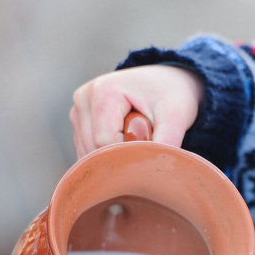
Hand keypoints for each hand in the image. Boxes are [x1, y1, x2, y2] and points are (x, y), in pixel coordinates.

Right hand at [70, 64, 203, 157]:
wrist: (167, 82)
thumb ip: (167, 141)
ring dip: (113, 157)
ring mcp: (78, 112)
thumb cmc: (172, 95)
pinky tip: (125, 142)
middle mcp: (83, 100)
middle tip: (146, 140)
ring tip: (136, 137)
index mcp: (103, 91)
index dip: (128, 153)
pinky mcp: (79, 124)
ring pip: (88, 155)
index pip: (104, 143)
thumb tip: (159, 173)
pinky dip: (107, 156)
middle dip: (120, 156)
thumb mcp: (176, 115)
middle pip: (93, 150)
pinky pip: (87, 153)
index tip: (150, 147)